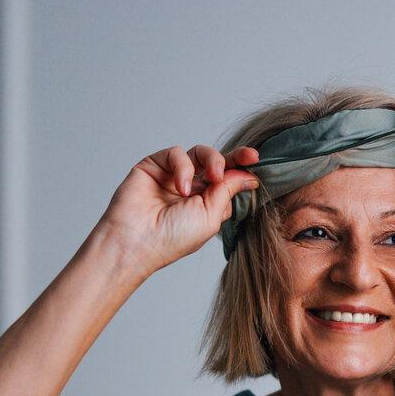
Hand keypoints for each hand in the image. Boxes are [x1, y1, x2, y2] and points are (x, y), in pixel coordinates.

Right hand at [97, 143, 260, 273]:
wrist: (137, 241)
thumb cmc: (172, 238)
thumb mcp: (211, 217)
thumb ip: (228, 191)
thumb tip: (249, 176)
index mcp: (206, 204)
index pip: (228, 181)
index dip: (242, 170)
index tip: (257, 162)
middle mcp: (191, 189)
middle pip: (217, 163)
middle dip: (234, 157)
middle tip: (249, 157)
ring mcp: (172, 176)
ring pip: (199, 153)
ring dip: (212, 161)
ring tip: (212, 177)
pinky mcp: (155, 166)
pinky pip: (177, 154)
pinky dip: (183, 167)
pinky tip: (181, 187)